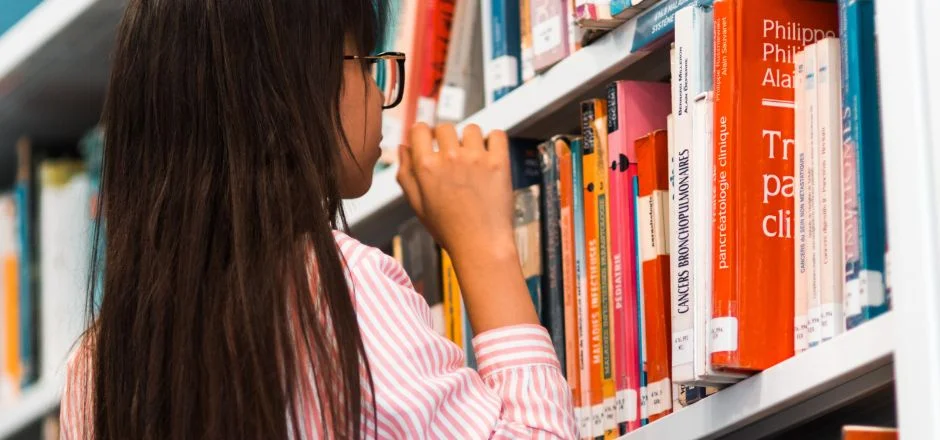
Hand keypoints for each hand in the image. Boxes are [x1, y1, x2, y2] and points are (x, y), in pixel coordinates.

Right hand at [397, 123, 515, 259]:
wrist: (481, 245)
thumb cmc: (449, 230)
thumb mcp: (417, 205)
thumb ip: (406, 174)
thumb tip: (403, 147)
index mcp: (426, 166)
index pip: (420, 129)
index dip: (424, 134)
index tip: (430, 141)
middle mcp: (450, 157)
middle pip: (445, 127)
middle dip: (446, 138)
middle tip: (453, 156)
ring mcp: (476, 158)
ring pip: (471, 129)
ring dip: (471, 140)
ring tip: (473, 159)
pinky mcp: (498, 162)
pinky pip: (498, 135)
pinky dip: (494, 141)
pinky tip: (490, 155)